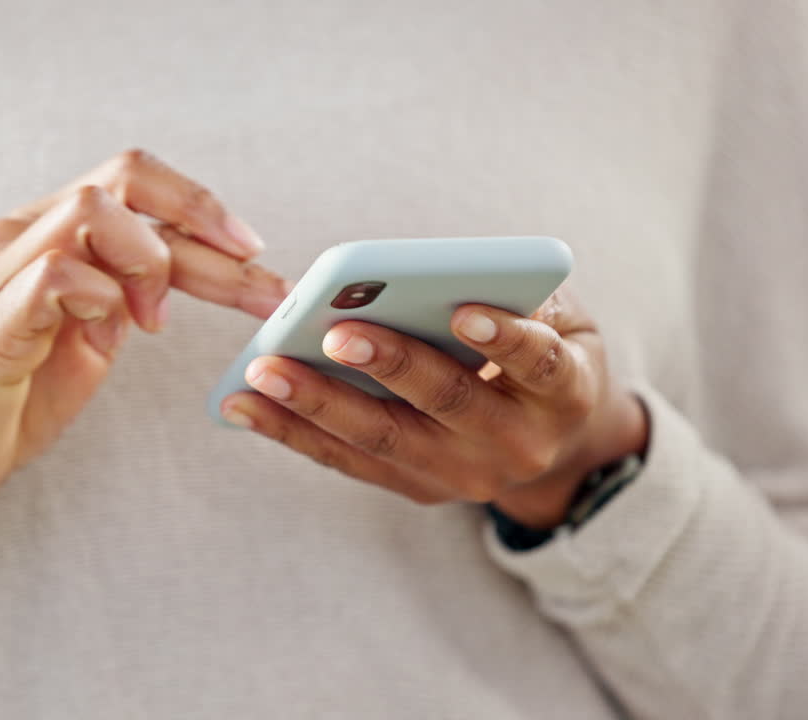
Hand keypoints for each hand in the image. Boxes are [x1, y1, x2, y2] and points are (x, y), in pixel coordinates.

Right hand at [0, 149, 287, 558]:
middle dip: (204, 222)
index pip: (131, 182)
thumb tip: (194, 275)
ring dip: (150, 262)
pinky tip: (112, 337)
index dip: (200, 205)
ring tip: (156, 321)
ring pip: (90, 211)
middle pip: (122, 179)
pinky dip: (102, 300)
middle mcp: (17, 235)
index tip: (254, 250)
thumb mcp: (88, 338)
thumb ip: (127, 297)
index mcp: (45, 234)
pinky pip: (54, 276)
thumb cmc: (12, 398)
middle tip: (259, 280)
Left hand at [220, 286, 647, 527]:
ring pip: (382, 440)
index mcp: (562, 393)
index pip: (539, 364)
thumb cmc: (548, 356)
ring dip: (317, 404)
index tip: (463, 310)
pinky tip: (243, 405)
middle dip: (390, 365)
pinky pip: (348, 460)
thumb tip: (449, 274)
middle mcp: (516, 444)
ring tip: (262, 371)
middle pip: (446, 402)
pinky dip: (292, 432)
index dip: (505, 338)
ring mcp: (462, 475)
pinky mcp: (416, 489)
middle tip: (336, 332)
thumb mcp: (564, 321)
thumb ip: (524, 297)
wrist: (560, 449)